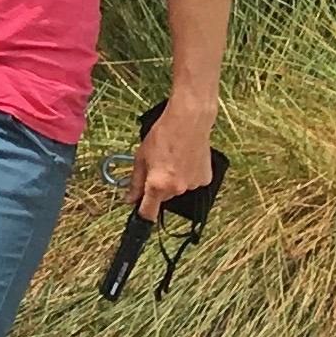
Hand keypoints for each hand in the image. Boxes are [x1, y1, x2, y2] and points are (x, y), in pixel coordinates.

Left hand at [134, 99, 219, 219]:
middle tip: (157, 165)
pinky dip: (187, 175)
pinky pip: (192, 182)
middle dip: (157, 187)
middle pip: (163, 198)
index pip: (148, 213)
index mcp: (158, 186)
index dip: (142, 215)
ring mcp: (193, 185)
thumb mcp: (141, 158)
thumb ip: (135, 182)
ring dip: (174, 180)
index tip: (139, 215)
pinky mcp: (205, 178)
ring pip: (178, 189)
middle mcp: (177, 189)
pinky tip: (185, 159)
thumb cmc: (163, 135)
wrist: (189, 121)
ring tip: (173, 159)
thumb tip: (130, 199)